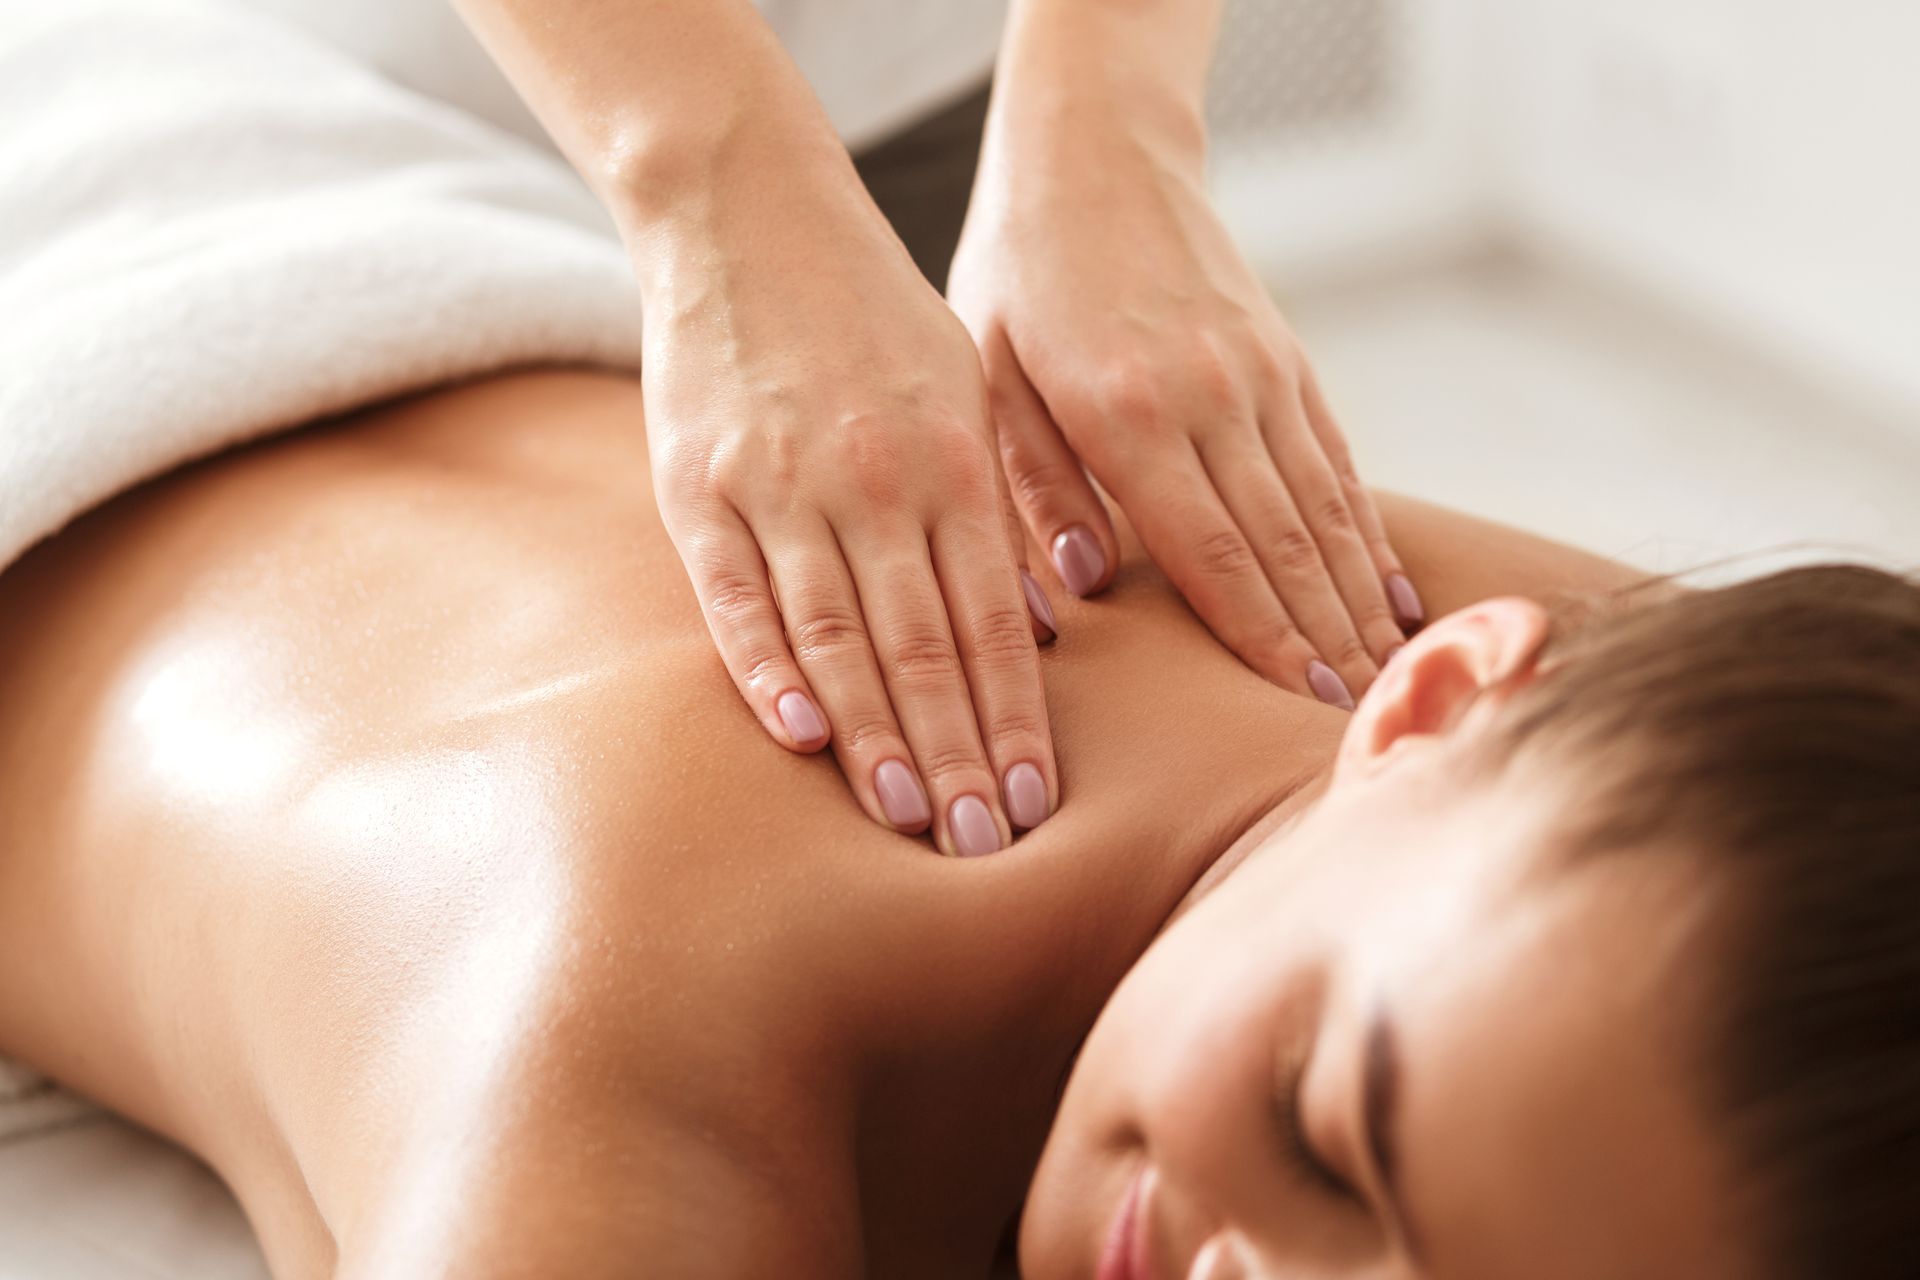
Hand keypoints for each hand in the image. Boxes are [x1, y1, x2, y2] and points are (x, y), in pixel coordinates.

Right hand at [634, 163, 1058, 854]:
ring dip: (875, 735)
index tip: (1037, 803)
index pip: (994, 621)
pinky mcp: (697, 484)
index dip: (1015, 718)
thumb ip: (994, 510)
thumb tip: (1038, 628)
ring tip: (906, 818)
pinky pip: (735, 593)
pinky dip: (766, 666)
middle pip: (925, 645)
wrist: (748, 214)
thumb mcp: (963, 393)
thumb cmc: (874, 319)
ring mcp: (782, 484)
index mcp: (955, 463)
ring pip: (839, 632)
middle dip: (958, 754)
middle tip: (982, 847)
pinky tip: (799, 735)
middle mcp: (877, 481)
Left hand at [949, 103, 1422, 707]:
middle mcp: (1213, 397)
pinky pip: (1336, 460)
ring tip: (1387, 677)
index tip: (1303, 706)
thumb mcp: (987, 370)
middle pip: (1284, 543)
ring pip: (1323, 508)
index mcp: (1128, 411)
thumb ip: (1032, 479)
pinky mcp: (1285, 359)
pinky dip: (1365, 531)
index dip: (1264, 636)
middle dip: (1325, 640)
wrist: (1097, 155)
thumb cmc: (1020, 273)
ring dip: (1356, 599)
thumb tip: (1079, 583)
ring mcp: (1260, 376)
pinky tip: (1387, 588)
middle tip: (1357, 724)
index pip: (1212, 550)